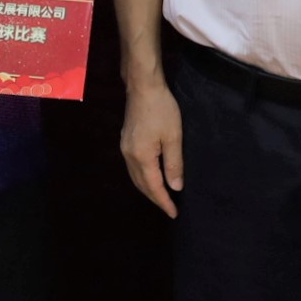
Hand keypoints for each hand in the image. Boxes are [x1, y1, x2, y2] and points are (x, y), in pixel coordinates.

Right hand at [120, 67, 183, 218]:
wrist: (143, 86)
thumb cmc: (162, 109)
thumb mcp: (173, 137)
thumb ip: (174, 163)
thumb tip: (175, 187)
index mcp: (142, 157)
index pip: (153, 187)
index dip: (164, 201)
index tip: (174, 213)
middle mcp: (129, 156)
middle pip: (141, 184)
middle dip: (155, 198)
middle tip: (169, 208)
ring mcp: (125, 147)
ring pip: (135, 176)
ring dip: (148, 189)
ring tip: (162, 196)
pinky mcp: (126, 140)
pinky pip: (134, 167)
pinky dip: (143, 177)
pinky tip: (151, 176)